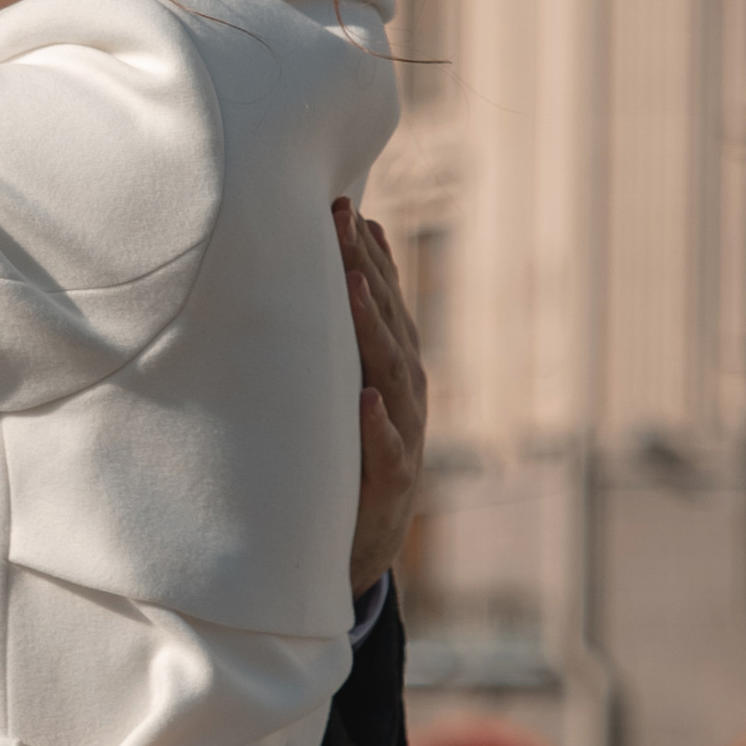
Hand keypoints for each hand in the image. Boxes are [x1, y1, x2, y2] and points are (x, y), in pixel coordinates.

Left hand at [337, 199, 425, 593]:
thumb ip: (354, 326)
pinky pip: (386, 449)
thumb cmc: (353, 448)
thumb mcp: (352, 383)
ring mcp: (403, 432)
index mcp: (395, 362)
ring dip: (373, 328)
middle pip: (387, 321)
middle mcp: (404, 389)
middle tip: (340, 222)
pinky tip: (368, 399)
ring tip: (352, 286)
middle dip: (365, 269)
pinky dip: (378, 423)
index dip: (367, 252)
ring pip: (391, 374)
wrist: (365, 539)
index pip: (383, 297)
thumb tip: (350, 251)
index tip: (342, 206)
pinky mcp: (391, 480)